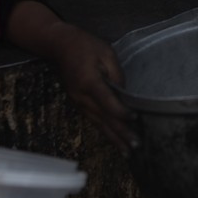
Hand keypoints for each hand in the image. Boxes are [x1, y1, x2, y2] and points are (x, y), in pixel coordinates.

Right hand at [44, 22, 139, 155]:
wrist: (61, 46)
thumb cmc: (86, 46)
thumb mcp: (106, 53)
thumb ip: (116, 75)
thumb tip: (124, 94)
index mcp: (89, 82)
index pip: (108, 102)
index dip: (122, 112)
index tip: (136, 119)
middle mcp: (82, 97)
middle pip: (104, 119)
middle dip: (121, 133)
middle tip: (136, 146)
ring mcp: (78, 102)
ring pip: (98, 124)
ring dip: (113, 138)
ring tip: (127, 152)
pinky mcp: (78, 104)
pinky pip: (93, 120)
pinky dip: (105, 131)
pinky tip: (114, 140)